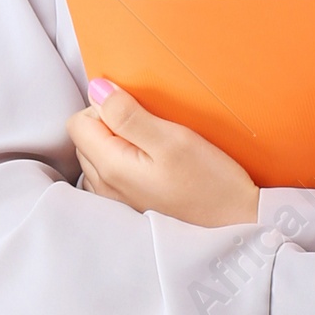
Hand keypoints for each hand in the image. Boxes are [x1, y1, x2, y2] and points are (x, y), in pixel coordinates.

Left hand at [66, 82, 258, 227]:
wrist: (236, 225)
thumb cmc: (211, 184)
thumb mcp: (172, 139)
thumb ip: (128, 114)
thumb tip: (97, 89)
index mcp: (110, 168)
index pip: (78, 122)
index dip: (104, 107)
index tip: (137, 112)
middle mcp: (104, 188)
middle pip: (86, 140)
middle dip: (110, 125)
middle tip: (152, 130)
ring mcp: (115, 201)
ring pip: (98, 157)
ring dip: (119, 145)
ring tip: (156, 149)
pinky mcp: (130, 207)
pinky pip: (112, 175)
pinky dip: (127, 163)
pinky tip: (155, 167)